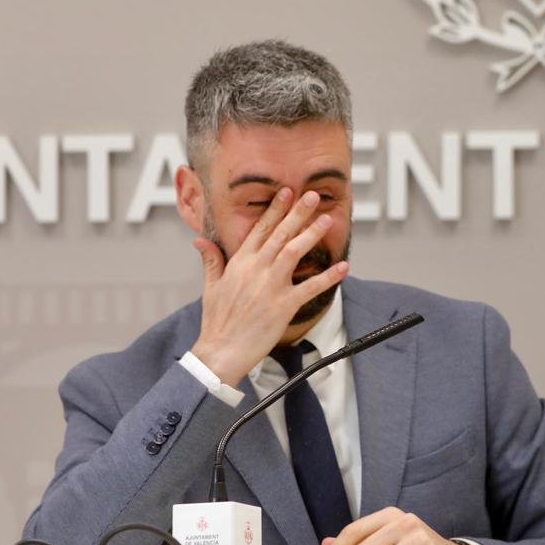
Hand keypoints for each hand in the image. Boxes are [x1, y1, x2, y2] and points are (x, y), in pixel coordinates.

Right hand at [189, 188, 348, 384]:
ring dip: (311, 234)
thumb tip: (200, 240)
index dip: (275, 210)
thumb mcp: (211, 286)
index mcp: (239, 263)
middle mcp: (256, 270)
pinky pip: (310, 287)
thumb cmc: (217, 322)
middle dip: (297, 213)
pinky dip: (328, 276)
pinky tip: (343, 266)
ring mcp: (270, 286)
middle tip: (312, 195)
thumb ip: (212, 260)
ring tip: (327, 219)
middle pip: (280, 234)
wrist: (221, 351)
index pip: (260, 229)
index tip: (287, 193)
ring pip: (294, 252)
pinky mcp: (284, 305)